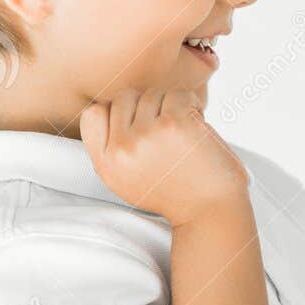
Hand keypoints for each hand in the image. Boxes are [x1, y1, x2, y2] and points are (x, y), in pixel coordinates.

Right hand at [80, 89, 249, 225]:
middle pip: (124, 98)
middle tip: (167, 128)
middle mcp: (121, 149)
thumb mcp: (128, 180)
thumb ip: (114, 148)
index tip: (139, 124)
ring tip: (183, 131)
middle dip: (148, 107)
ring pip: (152, 94)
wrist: (211, 211)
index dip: (116, 112)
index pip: (93, 114)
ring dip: (172, 106)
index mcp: (106, 164)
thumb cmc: (176, 193)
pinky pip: (178, 94)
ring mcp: (146, 134)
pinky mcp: (174, 123)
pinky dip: (192, 105)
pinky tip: (198, 124)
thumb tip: (111, 106)